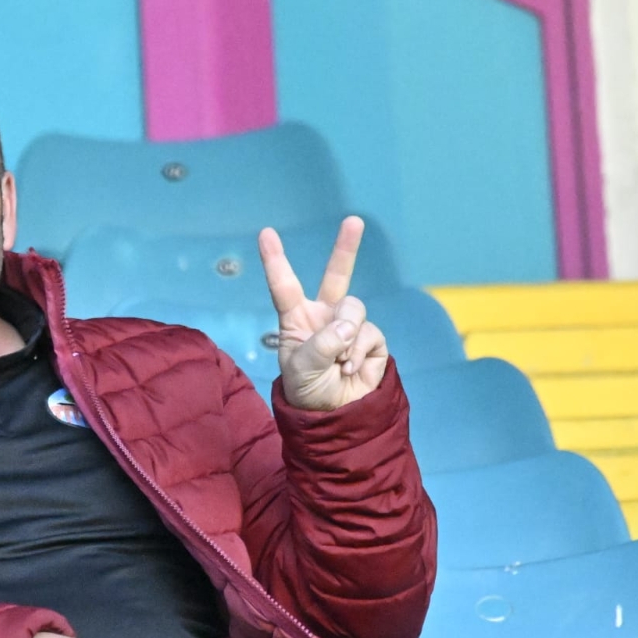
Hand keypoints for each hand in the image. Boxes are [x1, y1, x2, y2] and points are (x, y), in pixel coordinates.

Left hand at [259, 216, 388, 410]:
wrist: (335, 416)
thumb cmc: (307, 391)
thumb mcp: (302, 368)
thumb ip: (323, 343)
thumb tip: (349, 324)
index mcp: (296, 319)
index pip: (284, 286)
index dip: (275, 260)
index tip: (266, 233)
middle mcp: (323, 316)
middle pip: (336, 275)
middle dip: (346, 248)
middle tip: (354, 221)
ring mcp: (348, 326)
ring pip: (354, 309)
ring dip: (346, 337)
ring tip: (338, 363)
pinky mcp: (371, 339)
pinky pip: (369, 332)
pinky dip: (359, 352)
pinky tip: (350, 369)